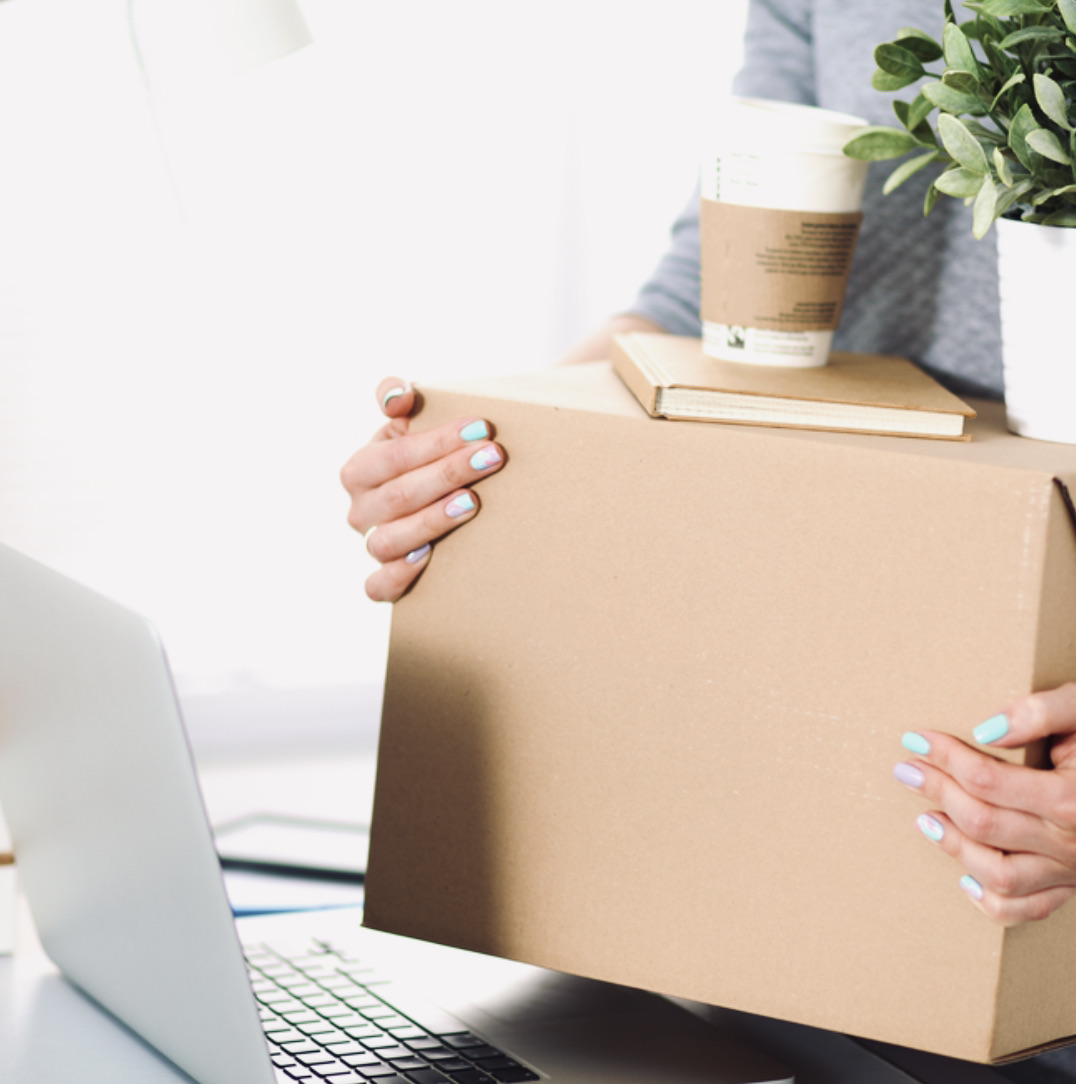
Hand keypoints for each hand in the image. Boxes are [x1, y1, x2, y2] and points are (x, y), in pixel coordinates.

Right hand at [340, 377, 504, 601]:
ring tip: (472, 502)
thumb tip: (398, 395)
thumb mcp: (407, 425)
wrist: (428, 500)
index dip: (437, 441)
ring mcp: (371, 545)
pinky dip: (399, 575)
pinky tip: (429, 556)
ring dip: (431, 520)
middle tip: (492, 457)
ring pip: (389, 541)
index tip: (481, 429)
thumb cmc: (421, 459)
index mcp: (359, 470)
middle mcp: (359, 510)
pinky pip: (379, 586)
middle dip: (447, 473)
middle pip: (399, 495)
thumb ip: (398, 399)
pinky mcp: (382, 580)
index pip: (395, 455)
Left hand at [894, 684, 1075, 924]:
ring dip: (954, 847)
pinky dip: (991, 901)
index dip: (944, 756)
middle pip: (983, 822)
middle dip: (937, 792)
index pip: (987, 780)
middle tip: (906, 770)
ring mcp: (1073, 870)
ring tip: (927, 819)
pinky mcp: (1075, 885)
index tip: (914, 739)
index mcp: (1073, 799)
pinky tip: (966, 878)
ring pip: (998, 875)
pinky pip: (1027, 910)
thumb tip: (985, 728)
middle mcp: (1072, 842)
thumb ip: (1042, 712)